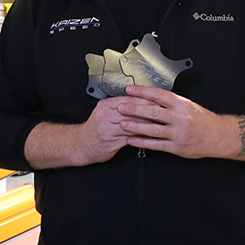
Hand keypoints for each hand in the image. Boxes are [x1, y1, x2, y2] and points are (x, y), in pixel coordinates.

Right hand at [24, 95, 157, 168]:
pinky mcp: (111, 143)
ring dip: (147, 125)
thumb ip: (120, 106)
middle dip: (149, 112)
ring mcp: (108, 130)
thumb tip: (142, 100)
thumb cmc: (96, 129)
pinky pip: (130, 139)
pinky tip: (150, 136)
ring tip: (159, 124)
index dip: (145, 100)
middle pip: (132, 111)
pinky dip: (141, 137)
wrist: (81, 145)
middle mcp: (106, 116)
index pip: (129, 99)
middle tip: (163, 112)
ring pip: (133, 125)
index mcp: (105, 106)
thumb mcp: (105, 112)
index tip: (157, 100)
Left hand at [116, 85, 238, 158]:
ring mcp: (178, 133)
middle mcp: (180, 117)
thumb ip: (172, 103)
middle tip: (121, 106)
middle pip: (153, 112)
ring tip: (122, 123)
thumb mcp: (189, 105)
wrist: (218, 136)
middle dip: (134, 109)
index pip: (158, 95)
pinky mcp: (177, 146)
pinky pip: (156, 144)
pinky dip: (142, 142)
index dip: (142, 92)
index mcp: (182, 104)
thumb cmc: (203, 120)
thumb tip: (151, 98)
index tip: (130, 90)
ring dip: (135, 126)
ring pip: (153, 129)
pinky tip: (132, 140)